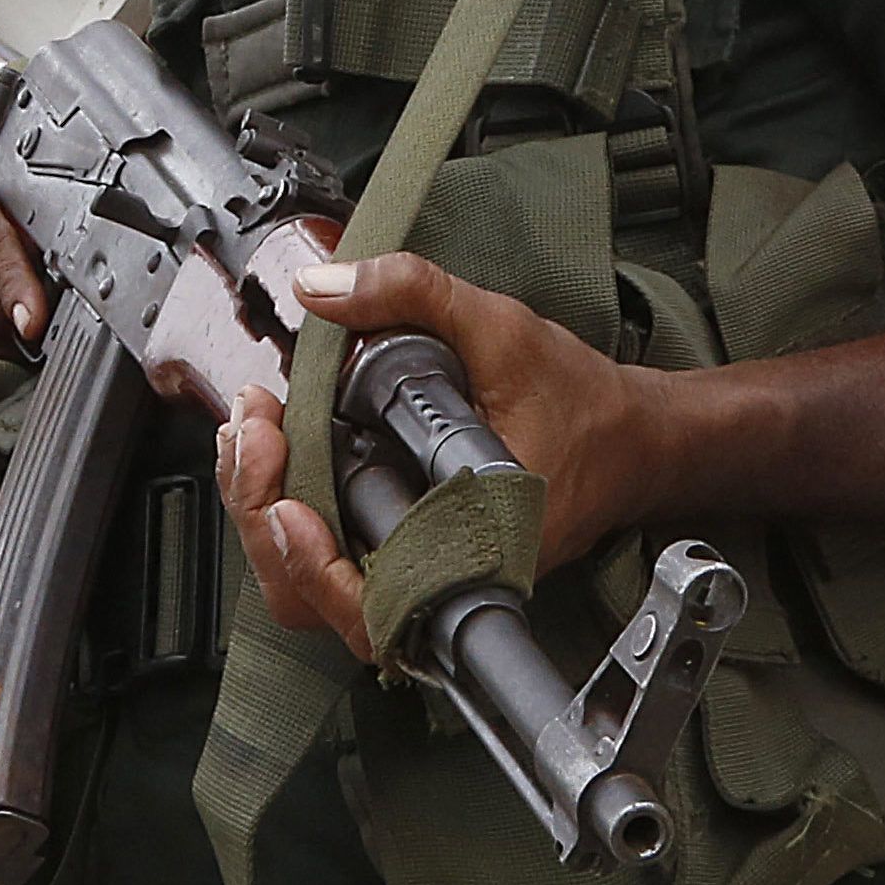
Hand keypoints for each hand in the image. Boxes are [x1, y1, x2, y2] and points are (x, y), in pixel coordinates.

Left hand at [212, 254, 664, 659]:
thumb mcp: (500, 328)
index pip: (363, 593)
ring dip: (265, 517)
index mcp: (471, 543)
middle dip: (259, 511)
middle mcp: (444, 580)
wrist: (633, 441)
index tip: (278, 473)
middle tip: (251, 430)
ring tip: (255, 439)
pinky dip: (290, 518)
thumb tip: (320, 285)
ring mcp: (425, 580)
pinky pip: (332, 569)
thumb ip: (411, 294)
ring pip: (314, 593)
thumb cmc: (582, 404)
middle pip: (313, 598)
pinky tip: (278, 458)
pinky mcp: (413, 564)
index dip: (302, 548)